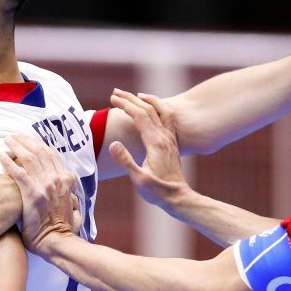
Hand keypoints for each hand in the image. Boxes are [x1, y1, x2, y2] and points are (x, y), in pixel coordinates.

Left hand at [0, 134, 79, 254]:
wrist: (57, 242)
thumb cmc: (63, 229)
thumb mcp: (72, 207)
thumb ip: (69, 197)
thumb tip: (69, 198)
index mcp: (66, 180)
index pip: (52, 155)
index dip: (39, 144)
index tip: (28, 139)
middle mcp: (57, 179)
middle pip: (40, 151)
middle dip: (26, 140)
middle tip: (14, 135)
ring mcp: (46, 185)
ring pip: (30, 158)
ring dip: (17, 146)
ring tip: (7, 140)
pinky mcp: (33, 194)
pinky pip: (19, 173)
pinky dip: (9, 163)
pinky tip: (1, 156)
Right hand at [109, 89, 191, 209]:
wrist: (178, 197)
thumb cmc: (157, 191)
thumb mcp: (138, 179)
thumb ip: (126, 161)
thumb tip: (113, 144)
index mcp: (155, 142)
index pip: (139, 115)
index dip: (125, 105)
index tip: (112, 99)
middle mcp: (164, 136)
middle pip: (147, 109)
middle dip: (131, 98)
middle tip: (115, 92)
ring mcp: (169, 138)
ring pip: (158, 111)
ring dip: (145, 100)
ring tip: (134, 95)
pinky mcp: (171, 143)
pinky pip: (166, 118)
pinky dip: (157, 108)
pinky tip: (151, 110)